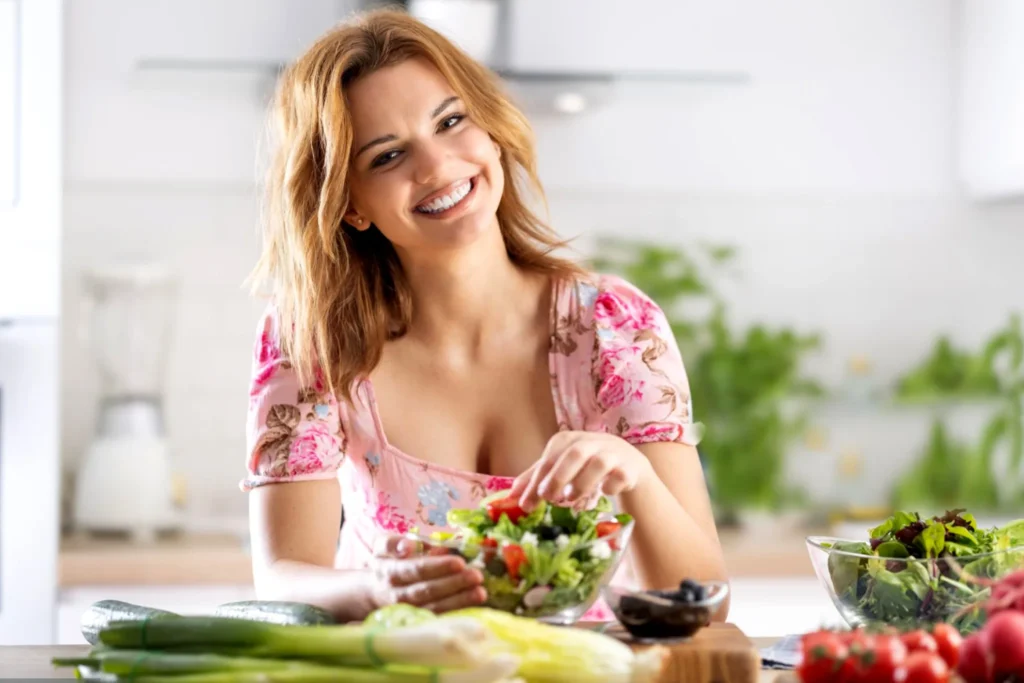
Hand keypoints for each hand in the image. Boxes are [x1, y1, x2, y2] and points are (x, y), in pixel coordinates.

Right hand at [370, 535, 485, 612]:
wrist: (371, 592)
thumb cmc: (385, 562)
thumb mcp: (383, 546)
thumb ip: (395, 543)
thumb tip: (411, 546)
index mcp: (390, 571)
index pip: (415, 570)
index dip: (438, 567)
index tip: (459, 562)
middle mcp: (397, 594)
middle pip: (427, 590)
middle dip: (453, 583)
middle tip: (476, 576)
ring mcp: (407, 611)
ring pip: (433, 608)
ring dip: (459, 601)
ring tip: (481, 592)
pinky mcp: (417, 621)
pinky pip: (437, 619)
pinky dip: (455, 613)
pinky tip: (473, 605)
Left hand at [509, 431, 653, 510]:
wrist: (628, 465)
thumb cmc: (586, 466)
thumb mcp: (561, 467)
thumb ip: (537, 478)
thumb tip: (509, 495)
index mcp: (569, 440)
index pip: (549, 458)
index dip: (535, 481)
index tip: (525, 504)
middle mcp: (591, 442)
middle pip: (574, 454)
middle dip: (558, 477)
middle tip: (547, 499)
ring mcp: (612, 453)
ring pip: (598, 463)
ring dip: (583, 482)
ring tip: (571, 499)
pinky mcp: (630, 467)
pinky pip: (621, 475)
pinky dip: (611, 485)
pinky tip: (604, 493)